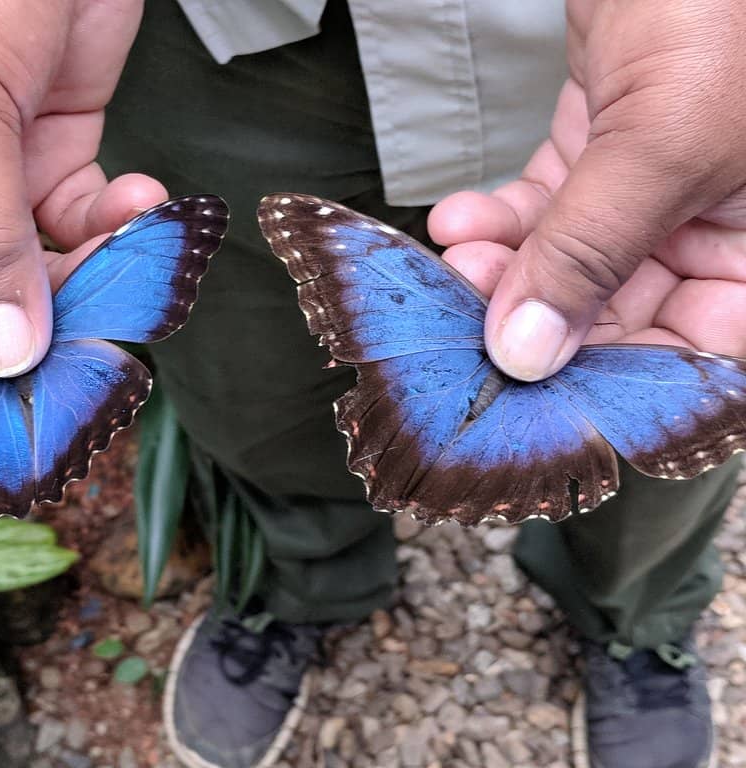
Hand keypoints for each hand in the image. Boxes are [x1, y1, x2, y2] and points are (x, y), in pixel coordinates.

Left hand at [429, 0, 745, 380]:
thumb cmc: (723, 10)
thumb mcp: (665, 146)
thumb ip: (595, 254)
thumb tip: (528, 355)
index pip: (706, 347)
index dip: (627, 380)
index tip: (539, 393)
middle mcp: (723, 224)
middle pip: (627, 313)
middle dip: (538, 318)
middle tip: (471, 318)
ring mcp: (664, 185)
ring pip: (574, 261)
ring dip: (506, 268)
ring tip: (460, 259)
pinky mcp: (608, 145)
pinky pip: (549, 205)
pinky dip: (501, 216)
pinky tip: (461, 219)